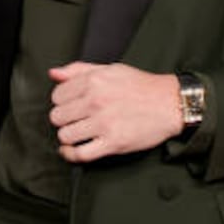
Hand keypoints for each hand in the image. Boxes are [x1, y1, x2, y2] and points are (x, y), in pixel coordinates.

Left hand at [48, 62, 183, 162]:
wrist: (170, 103)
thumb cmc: (142, 86)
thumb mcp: (110, 69)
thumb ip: (79, 70)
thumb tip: (53, 74)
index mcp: (94, 81)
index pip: (57, 95)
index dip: (62, 101)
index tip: (71, 105)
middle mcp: (96, 101)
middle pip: (57, 117)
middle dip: (64, 119)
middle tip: (76, 119)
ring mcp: (104, 123)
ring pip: (65, 136)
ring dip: (69, 136)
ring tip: (78, 133)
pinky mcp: (113, 142)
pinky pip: (80, 154)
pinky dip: (71, 155)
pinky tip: (72, 150)